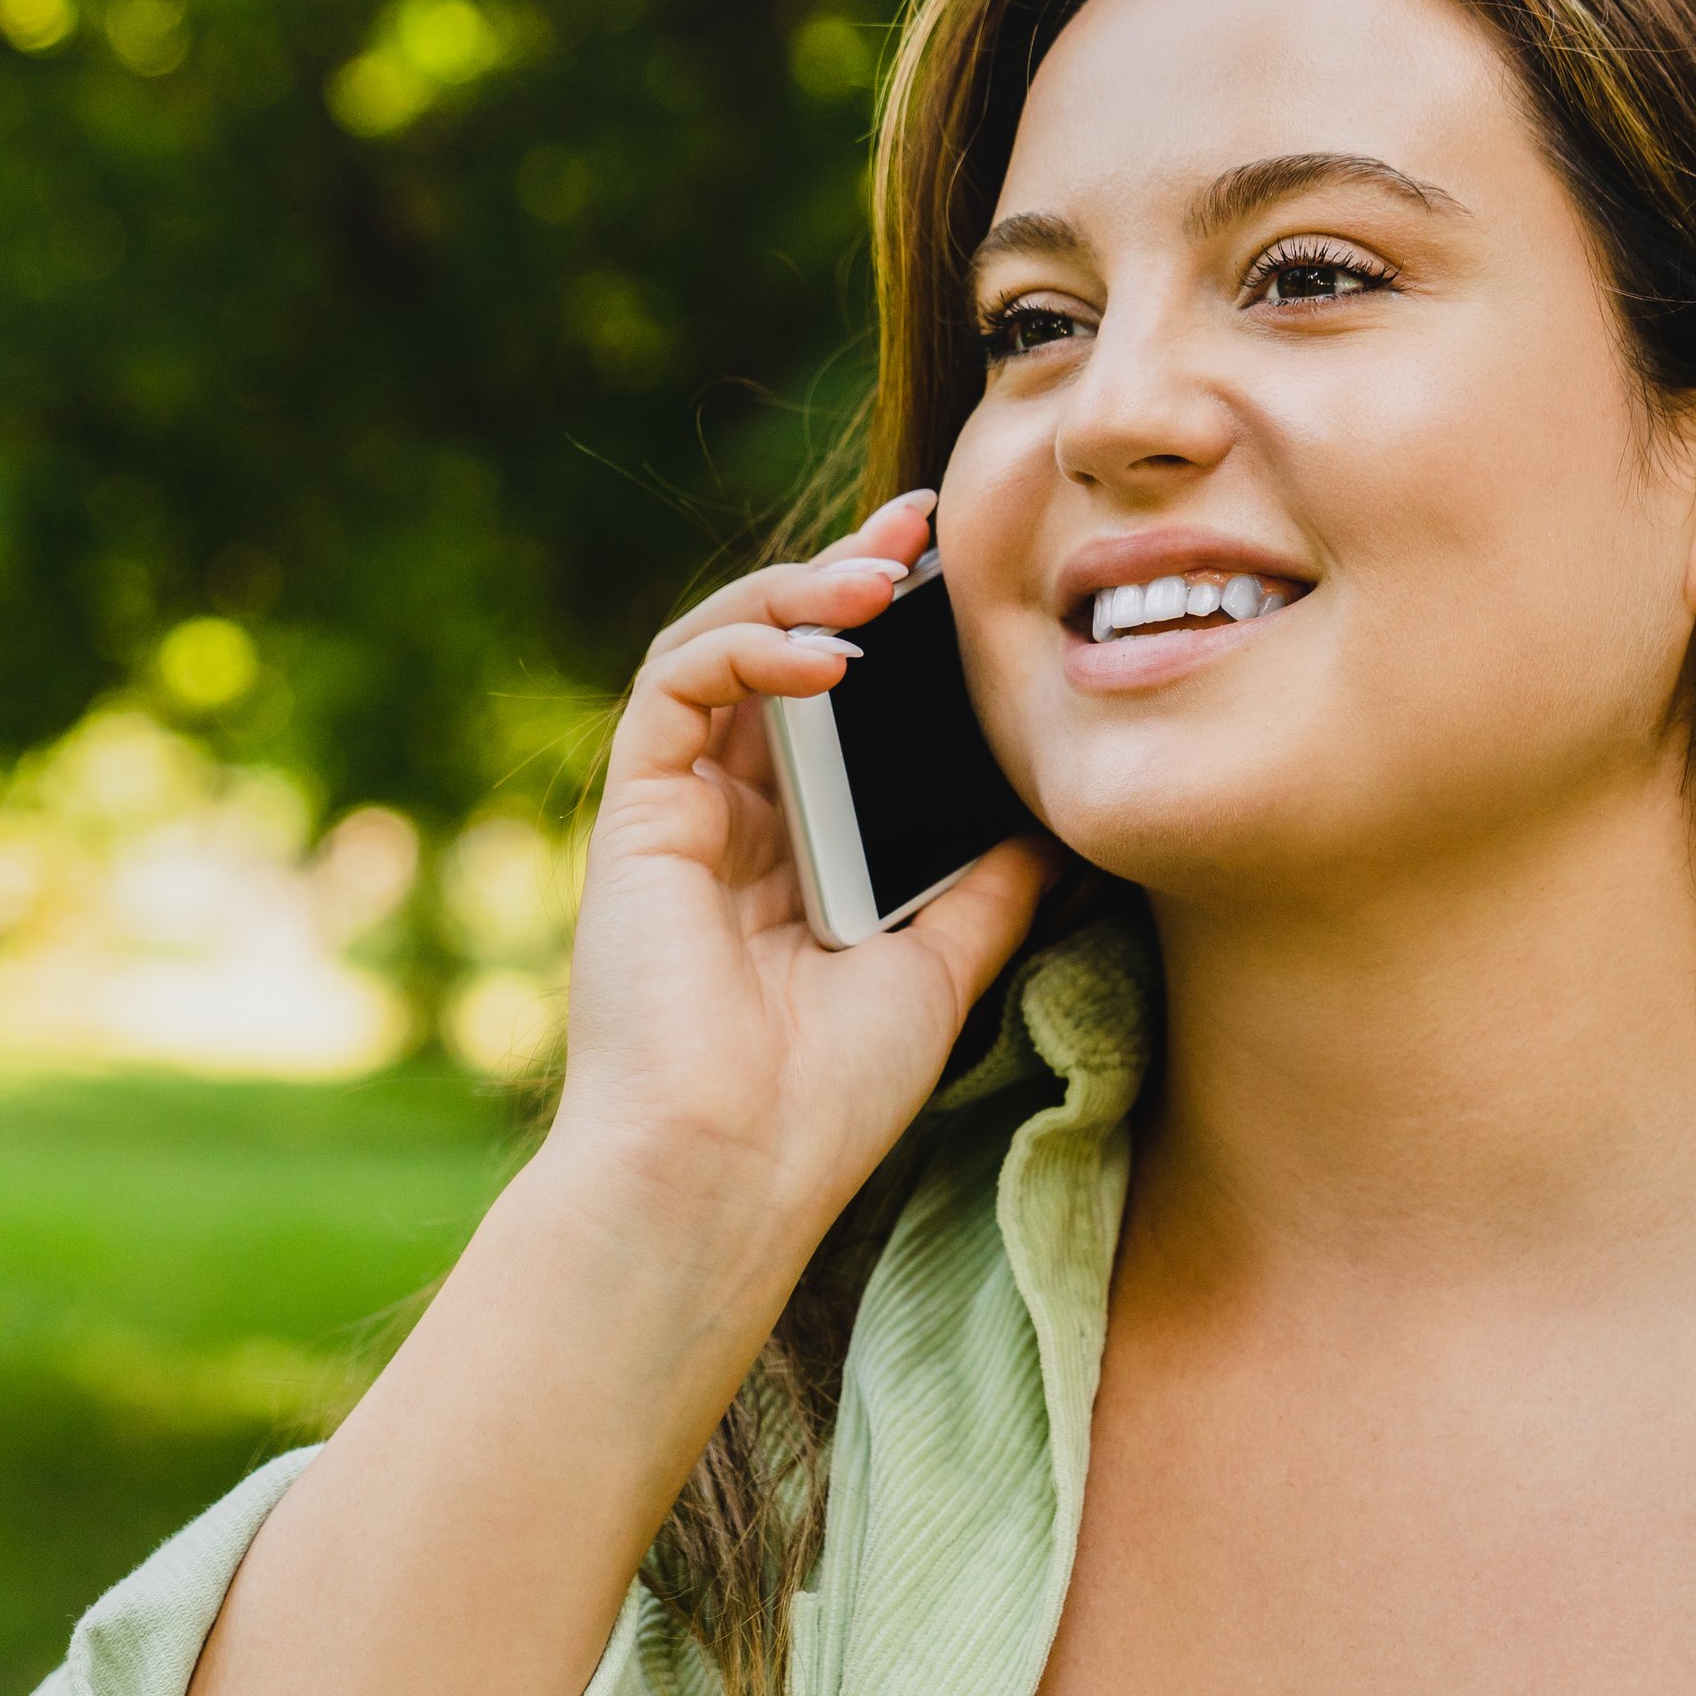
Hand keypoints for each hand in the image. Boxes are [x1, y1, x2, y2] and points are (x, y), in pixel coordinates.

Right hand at [535, 491, 1053, 1321]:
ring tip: (883, 574)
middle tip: (927, 524)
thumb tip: (1060, 814)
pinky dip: (748, 645)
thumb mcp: (941, 967)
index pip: (840, 706)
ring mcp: (677, 812)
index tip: (964, 580)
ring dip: (800, 591)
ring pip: (721, 645)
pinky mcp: (635, 812)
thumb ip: (986, 885)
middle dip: (848, 573)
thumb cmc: (824, 1099)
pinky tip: (828, 653)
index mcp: (795, 853)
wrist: (732, 1172)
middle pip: (781, 653)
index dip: (891, 631)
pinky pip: (676, 684)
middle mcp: (730, 818)